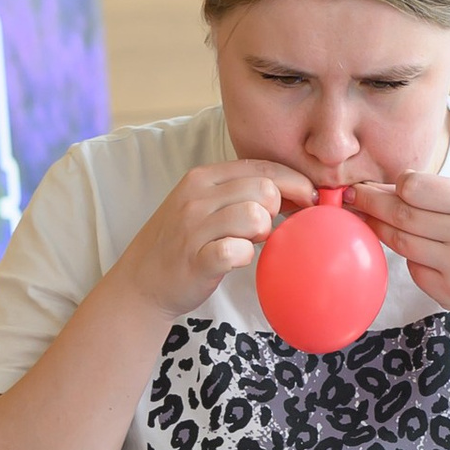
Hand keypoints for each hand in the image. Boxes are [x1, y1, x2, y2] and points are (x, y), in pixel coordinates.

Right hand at [118, 160, 312, 320]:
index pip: (262, 167)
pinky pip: (236, 250)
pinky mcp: (195, 261)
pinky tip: (236, 259)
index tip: (308, 199)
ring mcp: (193, 228)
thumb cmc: (182, 243)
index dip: (294, 181)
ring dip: (262, 233)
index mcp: (202, 178)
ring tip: (249, 242)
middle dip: (277, 210)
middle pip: (264, 189)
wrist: (140, 282)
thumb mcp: (202, 205)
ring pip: (255, 216)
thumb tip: (294, 189)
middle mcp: (196, 197)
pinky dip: (244, 256)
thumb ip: (239, 192)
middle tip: (267, 229)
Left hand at [347, 171, 449, 325]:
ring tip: (367, 221)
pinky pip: (413, 269)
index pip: (415, 186)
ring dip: (379, 230)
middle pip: (402, 215)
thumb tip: (382, 187)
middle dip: (370, 204)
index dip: (390, 187)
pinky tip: (415, 253)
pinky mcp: (449, 292)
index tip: (374, 186)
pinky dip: (409, 259)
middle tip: (351, 198)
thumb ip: (437, 195)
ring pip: (401, 243)